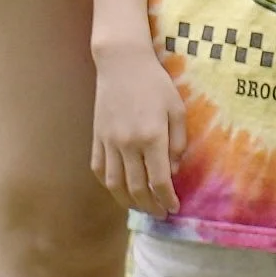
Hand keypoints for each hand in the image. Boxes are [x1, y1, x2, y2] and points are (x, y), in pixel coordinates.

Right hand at [92, 45, 186, 216]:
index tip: (173, 208)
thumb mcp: (177, 109)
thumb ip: (178, 142)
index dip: (167, 199)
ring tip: (140, 207)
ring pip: (115, 184)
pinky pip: (100, 169)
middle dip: (150, 206)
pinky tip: (118, 190)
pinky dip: (109, 185)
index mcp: (152, 137)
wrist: (122, 63)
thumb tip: (173, 171)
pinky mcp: (97, 137)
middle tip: (159, 214)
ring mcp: (109, 142)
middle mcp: (128, 144)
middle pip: (137, 188)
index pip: (159, 181)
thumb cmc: (155, 83)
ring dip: (128, 202)